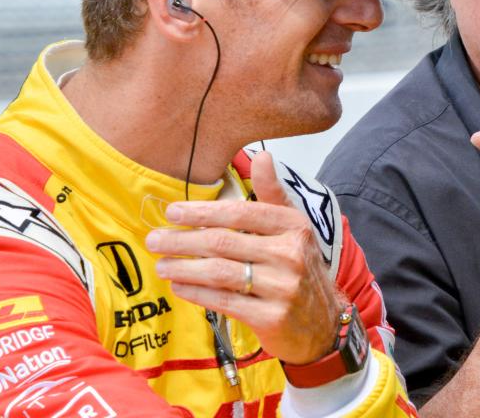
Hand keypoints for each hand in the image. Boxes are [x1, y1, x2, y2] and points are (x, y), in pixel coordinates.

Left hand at [146, 151, 341, 363]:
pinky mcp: (271, 317)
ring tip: (161, 264)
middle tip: (154, 239)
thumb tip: (262, 156)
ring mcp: (282, 288)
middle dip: (182, 240)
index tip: (173, 212)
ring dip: (183, 267)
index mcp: (294, 226)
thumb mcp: (294, 228)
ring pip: (220, 272)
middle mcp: (291, 254)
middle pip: (224, 242)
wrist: (324, 323)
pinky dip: (197, 292)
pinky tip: (180, 286)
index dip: (203, 212)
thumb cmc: (301, 270)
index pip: (241, 213)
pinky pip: (224, 300)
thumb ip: (273, 193)